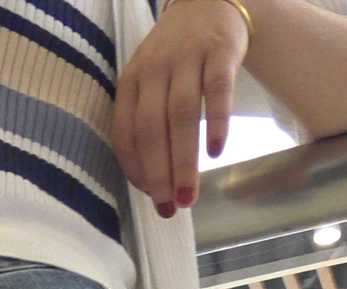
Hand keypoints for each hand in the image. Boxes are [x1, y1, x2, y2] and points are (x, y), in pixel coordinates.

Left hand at [113, 0, 249, 217]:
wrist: (208, 0)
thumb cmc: (177, 56)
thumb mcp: (150, 81)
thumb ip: (147, 122)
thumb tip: (153, 181)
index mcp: (132, 81)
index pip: (126, 133)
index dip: (136, 170)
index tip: (150, 198)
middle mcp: (154, 69)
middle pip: (151, 129)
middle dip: (158, 175)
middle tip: (169, 209)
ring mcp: (187, 59)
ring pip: (181, 115)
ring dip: (183, 161)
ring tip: (189, 197)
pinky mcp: (219, 52)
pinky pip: (216, 89)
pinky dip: (215, 122)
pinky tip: (216, 151)